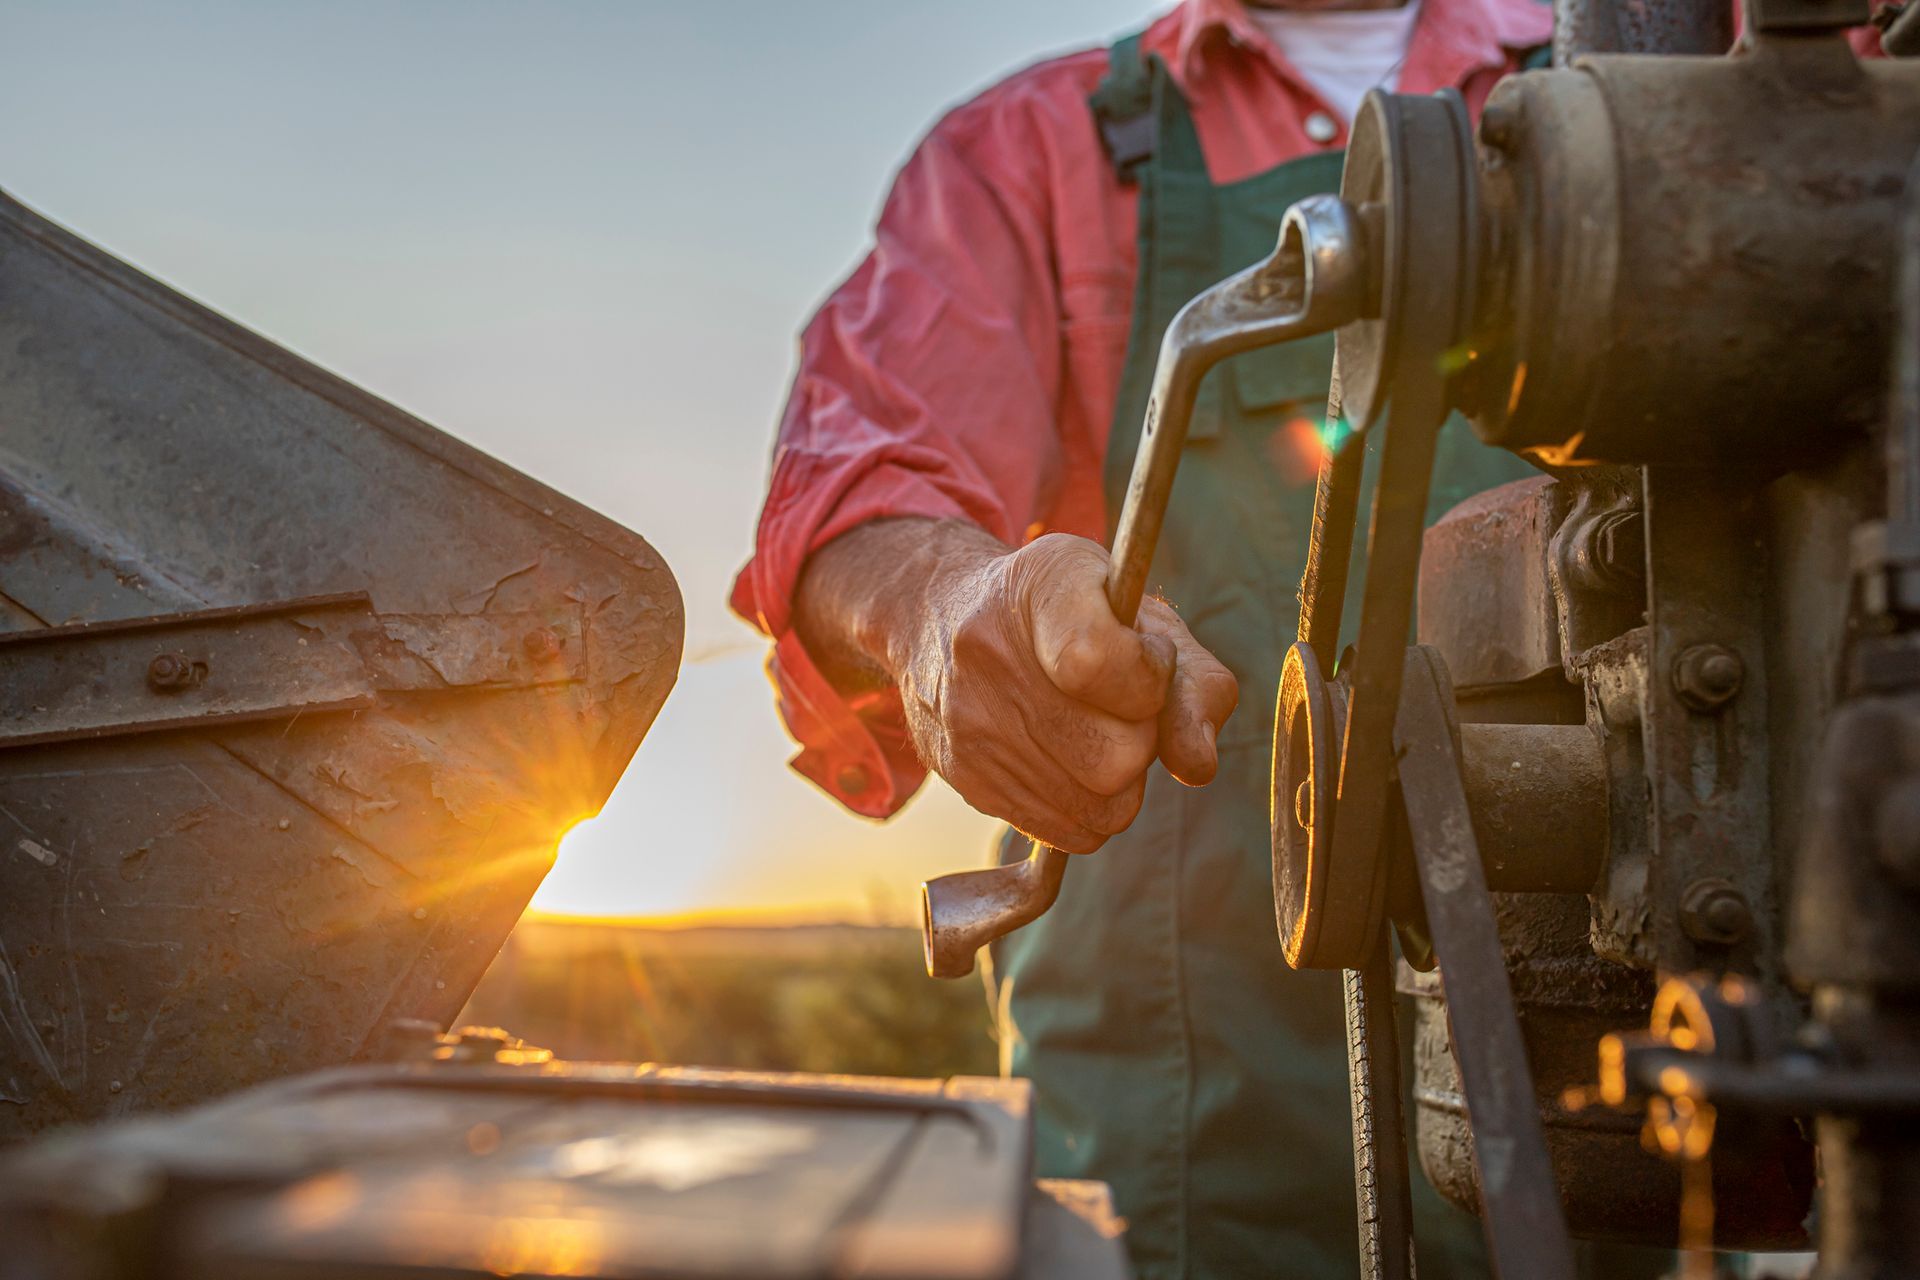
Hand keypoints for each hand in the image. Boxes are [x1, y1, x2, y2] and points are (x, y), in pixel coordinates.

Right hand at [893, 532, 1238, 852]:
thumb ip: (1194, 680)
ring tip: (1096, 733)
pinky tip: (1071, 762)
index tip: (1148, 660)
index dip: (1149, 680)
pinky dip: (1091, 808)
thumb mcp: (1143, 615)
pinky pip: (1069, 832)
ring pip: (1101, 808)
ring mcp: (968, 721)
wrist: (940, 615)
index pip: (1098, 662)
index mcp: (1040, 586)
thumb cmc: (1070, 612)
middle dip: (1143, 740)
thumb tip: (1196, 764)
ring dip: (1120, 781)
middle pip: (1117, 757)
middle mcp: (988, 651)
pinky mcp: (963, 776)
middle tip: (1122, 706)